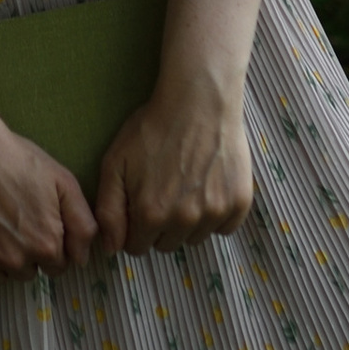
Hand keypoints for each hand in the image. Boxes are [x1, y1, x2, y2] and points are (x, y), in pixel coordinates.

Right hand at [0, 105, 107, 281]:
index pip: (56, 267)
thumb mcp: (63, 182)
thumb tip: (82, 259)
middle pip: (27, 273)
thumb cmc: (16, 160)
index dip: (50, 246)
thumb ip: (82, 225)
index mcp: (45, 245)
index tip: (37, 225)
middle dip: (25, 254)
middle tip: (12, 220)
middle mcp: (15, 261)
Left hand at [96, 65, 253, 254]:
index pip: (138, 247)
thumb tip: (112, 248)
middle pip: (167, 245)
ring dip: (189, 222)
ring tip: (187, 186)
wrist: (199, 101)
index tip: (141, 204)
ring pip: (195, 238)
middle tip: (164, 191)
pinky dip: (217, 215)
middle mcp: (184, 221)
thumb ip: (109, 209)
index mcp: (150, 215)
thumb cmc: (153, 128)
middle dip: (161, 226)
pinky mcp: (239, 204)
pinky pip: (225, 227)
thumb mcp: (115, 163)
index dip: (136, 227)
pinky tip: (209, 186)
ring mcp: (214, 213)